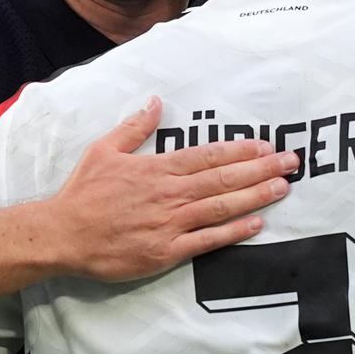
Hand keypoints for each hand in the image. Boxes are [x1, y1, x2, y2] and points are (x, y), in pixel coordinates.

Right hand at [47, 97, 297, 282]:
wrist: (63, 234)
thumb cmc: (83, 192)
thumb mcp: (103, 150)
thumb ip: (134, 127)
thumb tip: (155, 102)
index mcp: (157, 168)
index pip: (207, 156)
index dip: (240, 150)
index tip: (266, 145)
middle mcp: (169, 194)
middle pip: (223, 179)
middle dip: (261, 169)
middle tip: (291, 162)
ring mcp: (170, 223)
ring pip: (221, 207)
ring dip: (256, 196)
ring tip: (282, 187)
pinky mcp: (166, 251)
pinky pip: (207, 240)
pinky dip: (234, 232)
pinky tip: (256, 223)